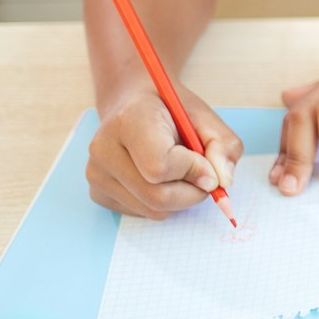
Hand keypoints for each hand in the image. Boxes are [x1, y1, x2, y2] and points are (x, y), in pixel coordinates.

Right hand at [88, 84, 241, 218]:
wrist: (133, 105)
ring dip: (181, 198)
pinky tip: (160, 178)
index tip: (207, 164)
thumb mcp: (205, 118)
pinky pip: (143, 213)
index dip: (192, 170)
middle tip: (205, 177)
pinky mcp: (97, 193)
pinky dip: (163, 203)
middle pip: (157, 197)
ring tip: (181, 171)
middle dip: (192, 192)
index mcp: (129, 120)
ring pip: (153, 210)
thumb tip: (222, 182)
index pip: (159, 166)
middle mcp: (103, 148)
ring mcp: (96, 174)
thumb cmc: (171, 112)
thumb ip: (223, 146)